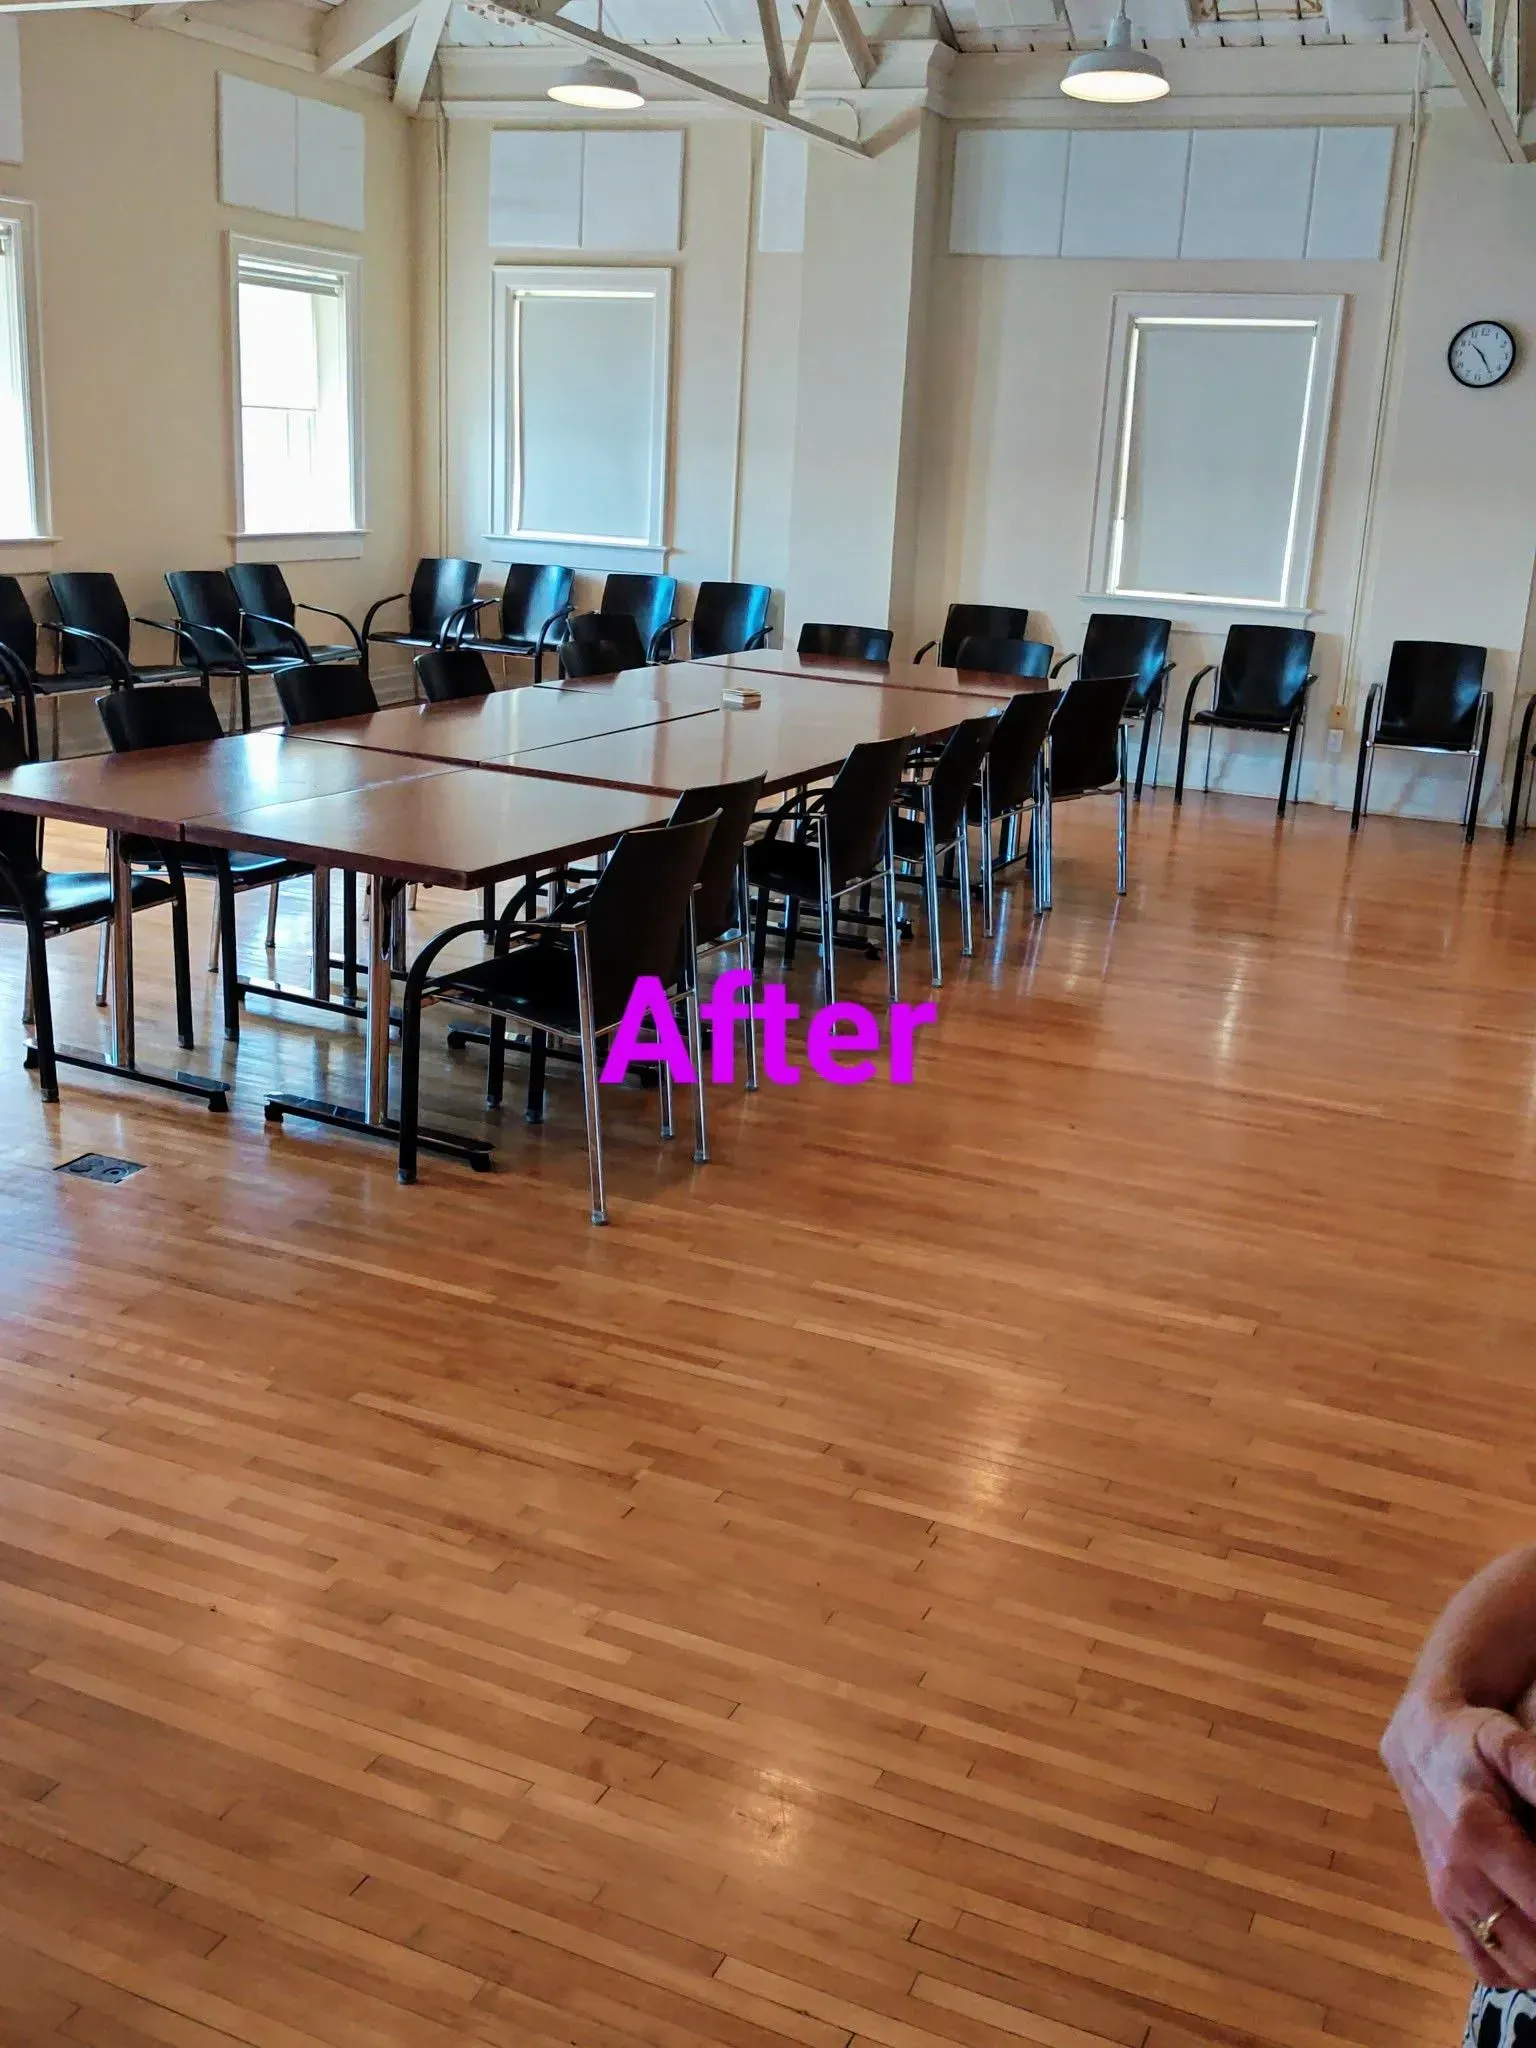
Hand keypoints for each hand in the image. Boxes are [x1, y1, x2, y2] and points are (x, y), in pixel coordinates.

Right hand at [1382, 1691, 1535, 1984]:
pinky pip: (1488, 1967)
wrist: (1418, 1744)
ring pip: (1518, 1966)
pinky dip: (1521, 1968)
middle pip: (1535, 1951)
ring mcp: (1449, 1900)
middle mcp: (1459, 1879)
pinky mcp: (1444, 1910)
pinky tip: (1535, 1937)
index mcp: (1477, 1837)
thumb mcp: (1508, 1743)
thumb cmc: (1470, 1741)